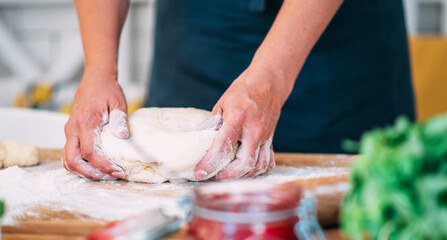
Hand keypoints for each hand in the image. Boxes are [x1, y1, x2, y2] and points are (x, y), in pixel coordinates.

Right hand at [62, 69, 128, 179]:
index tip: (118, 172)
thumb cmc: (107, 90)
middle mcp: (72, 129)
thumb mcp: (118, 102)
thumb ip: (120, 119)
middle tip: (112, 177)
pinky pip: (69, 155)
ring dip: (84, 172)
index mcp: (85, 122)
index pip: (90, 152)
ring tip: (105, 175)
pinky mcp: (70, 134)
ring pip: (68, 160)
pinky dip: (79, 165)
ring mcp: (69, 132)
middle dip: (92, 174)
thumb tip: (123, 136)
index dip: (103, 165)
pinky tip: (95, 168)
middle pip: (73, 161)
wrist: (95, 80)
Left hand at [194, 64, 289, 179]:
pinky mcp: (271, 140)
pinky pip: (267, 162)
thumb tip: (196, 141)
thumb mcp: (222, 103)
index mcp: (237, 118)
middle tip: (214, 177)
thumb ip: (211, 123)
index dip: (209, 163)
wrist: (270, 82)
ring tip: (227, 177)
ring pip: (257, 167)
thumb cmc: (243, 90)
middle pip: (244, 164)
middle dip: (227, 176)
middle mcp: (254, 130)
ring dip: (242, 177)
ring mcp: (265, 136)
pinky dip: (256, 171)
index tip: (199, 173)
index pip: (223, 147)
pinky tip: (245, 171)